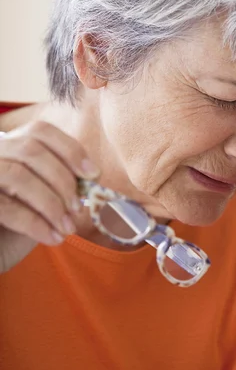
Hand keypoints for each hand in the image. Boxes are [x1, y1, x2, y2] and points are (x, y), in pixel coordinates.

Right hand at [0, 121, 98, 272]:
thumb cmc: (23, 221)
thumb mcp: (46, 195)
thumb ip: (63, 180)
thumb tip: (92, 177)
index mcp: (11, 144)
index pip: (41, 131)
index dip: (70, 149)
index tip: (93, 174)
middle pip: (31, 151)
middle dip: (62, 180)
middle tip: (78, 208)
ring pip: (18, 176)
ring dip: (51, 204)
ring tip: (67, 228)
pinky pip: (7, 207)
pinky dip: (35, 223)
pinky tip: (53, 238)